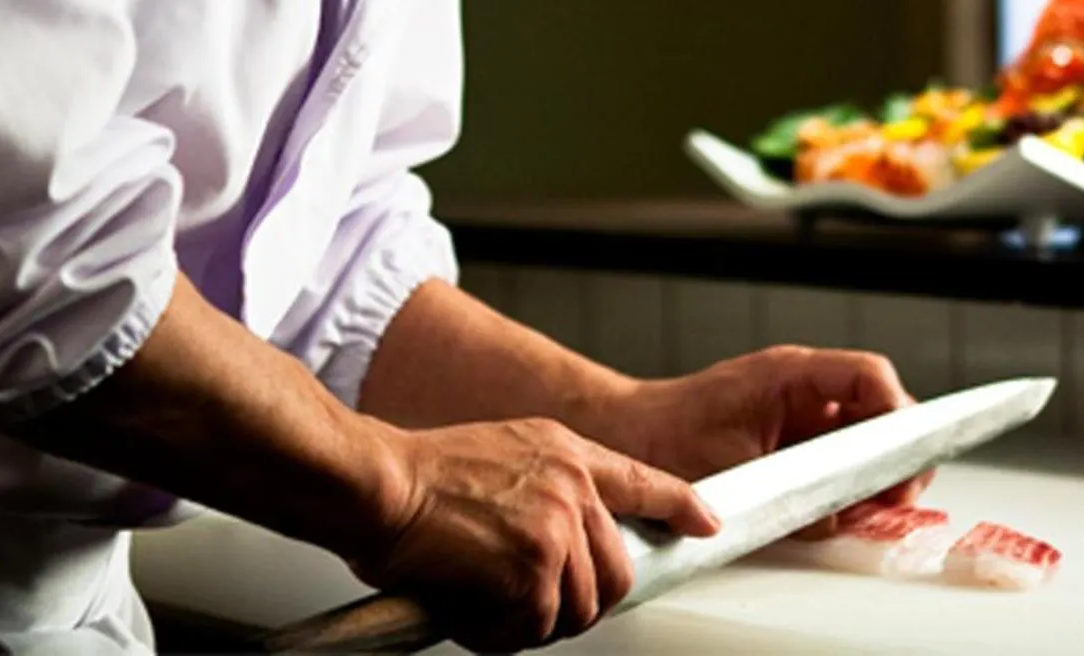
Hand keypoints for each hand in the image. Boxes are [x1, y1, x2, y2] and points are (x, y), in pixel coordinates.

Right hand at [352, 416, 718, 651]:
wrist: (378, 484)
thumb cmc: (421, 475)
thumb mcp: (504, 452)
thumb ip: (549, 487)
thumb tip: (573, 542)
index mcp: (566, 453)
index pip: (644, 480)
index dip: (680, 506)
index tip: (705, 523)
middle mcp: (571, 486)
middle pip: (615, 574)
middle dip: (579, 601)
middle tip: (528, 601)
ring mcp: (556, 528)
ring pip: (577, 610)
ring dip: (531, 620)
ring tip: (483, 597)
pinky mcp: (534, 570)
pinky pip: (533, 629)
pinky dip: (498, 632)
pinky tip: (467, 604)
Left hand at [590, 345, 920, 535]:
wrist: (631, 433)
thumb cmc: (668, 434)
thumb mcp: (733, 468)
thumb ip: (791, 494)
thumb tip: (839, 515)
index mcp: (791, 373)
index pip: (868, 376)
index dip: (897, 412)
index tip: (909, 451)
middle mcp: (803, 386)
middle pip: (878, 408)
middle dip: (894, 454)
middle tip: (898, 495)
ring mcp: (800, 412)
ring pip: (864, 436)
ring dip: (874, 472)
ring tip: (878, 507)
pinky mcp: (793, 439)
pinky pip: (838, 457)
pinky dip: (849, 483)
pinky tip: (847, 509)